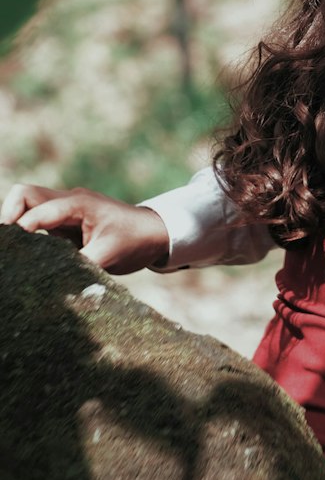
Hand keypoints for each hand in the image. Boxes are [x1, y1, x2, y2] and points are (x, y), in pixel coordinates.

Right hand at [0, 184, 169, 273]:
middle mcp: (67, 201)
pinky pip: (36, 221)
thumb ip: (79, 266)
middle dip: (9, 218)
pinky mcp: (64, 223)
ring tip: (15, 255)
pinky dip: (26, 234)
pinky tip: (26, 258)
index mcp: (78, 203)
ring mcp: (64, 210)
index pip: (36, 210)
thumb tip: (52, 284)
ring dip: (16, 226)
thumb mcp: (108, 256)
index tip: (12, 254)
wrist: (155, 233)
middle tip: (9, 249)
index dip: (20, 230)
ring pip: (26, 206)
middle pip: (23, 195)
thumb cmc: (135, 240)